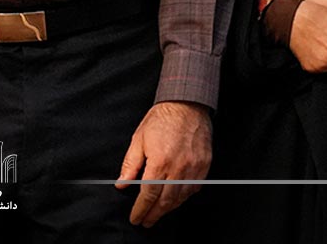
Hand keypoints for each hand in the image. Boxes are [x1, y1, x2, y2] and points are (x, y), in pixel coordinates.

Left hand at [114, 100, 211, 226]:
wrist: (187, 104)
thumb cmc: (162, 118)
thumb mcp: (139, 138)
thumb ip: (130, 164)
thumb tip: (122, 184)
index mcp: (159, 162)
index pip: (148, 195)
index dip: (141, 209)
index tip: (136, 217)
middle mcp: (178, 168)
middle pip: (165, 201)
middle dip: (154, 215)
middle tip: (146, 221)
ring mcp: (193, 168)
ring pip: (180, 198)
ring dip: (169, 209)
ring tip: (159, 213)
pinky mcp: (204, 166)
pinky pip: (194, 189)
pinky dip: (184, 197)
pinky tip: (176, 199)